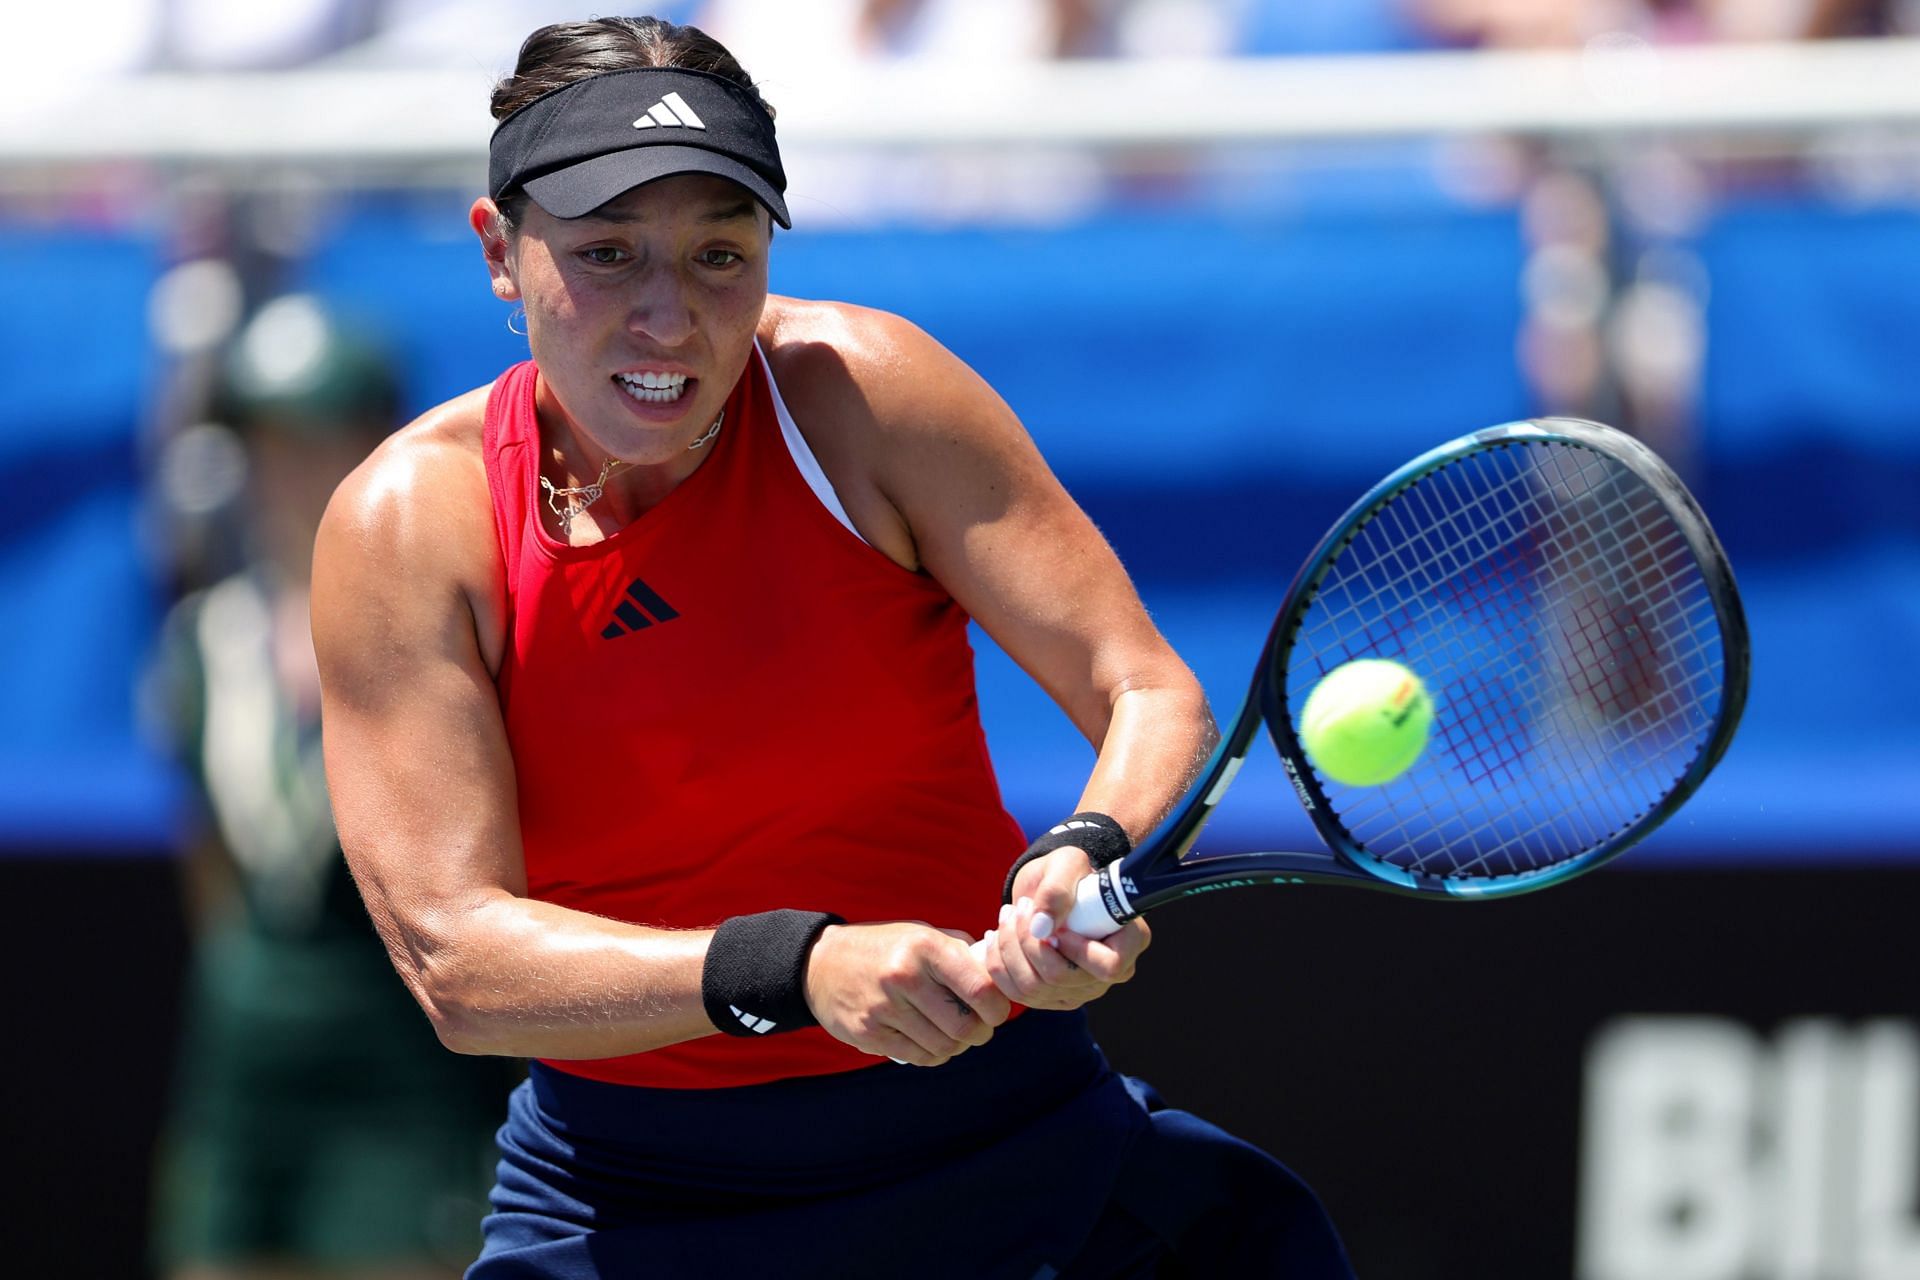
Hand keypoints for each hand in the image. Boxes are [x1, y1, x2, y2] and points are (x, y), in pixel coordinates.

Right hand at [804, 920, 1012, 1066]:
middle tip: (979, 1028)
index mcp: (925, 948)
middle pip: (964, 1026)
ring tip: (954, 1034)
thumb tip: (1000, 974)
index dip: (998, 1008)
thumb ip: (960, 952)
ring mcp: (884, 1008)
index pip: (980, 989)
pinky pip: (918, 1057)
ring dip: (957, 1046)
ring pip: (943, 1046)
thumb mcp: (921, 935)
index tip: (996, 1011)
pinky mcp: (869, 1033)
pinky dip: (934, 1054)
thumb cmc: (886, 949)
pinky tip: (931, 1042)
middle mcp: (904, 976)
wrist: (821, 964)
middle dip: (980, 1033)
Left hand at [990, 846, 1149, 1009]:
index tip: (1056, 923)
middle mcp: (1107, 975)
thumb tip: (1041, 927)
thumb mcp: (1066, 864)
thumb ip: (1057, 890)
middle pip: (1060, 979)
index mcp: (1128, 942)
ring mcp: (1079, 990)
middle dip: (1028, 941)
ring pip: (1032, 988)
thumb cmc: (1067, 874)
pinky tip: (996, 937)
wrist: (1048, 890)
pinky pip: (1016, 994)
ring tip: (1007, 915)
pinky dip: (998, 964)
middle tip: (1019, 907)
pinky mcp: (1050, 998)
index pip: (1109, 966)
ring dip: (1009, 948)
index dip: (1077, 949)